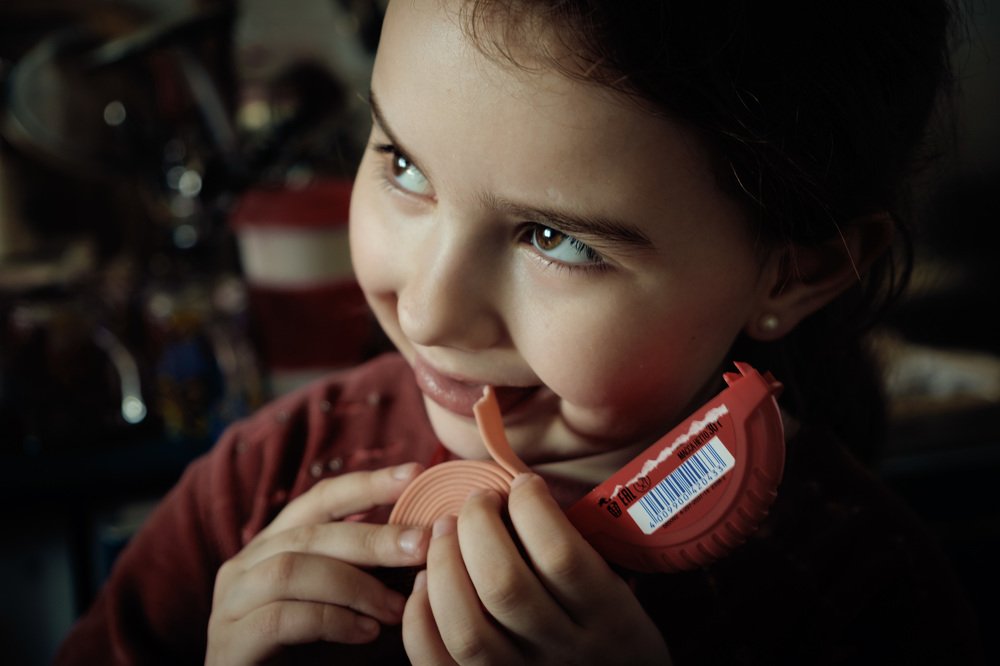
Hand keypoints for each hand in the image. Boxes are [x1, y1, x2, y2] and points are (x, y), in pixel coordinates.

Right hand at [206, 463, 430, 664]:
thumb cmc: (315, 658)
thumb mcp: (348, 605)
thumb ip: (373, 574)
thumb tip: (428, 540)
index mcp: (273, 545)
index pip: (319, 500)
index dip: (366, 484)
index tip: (414, 475)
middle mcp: (245, 565)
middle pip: (310, 532)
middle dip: (371, 537)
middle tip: (420, 546)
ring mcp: (231, 603)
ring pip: (292, 569)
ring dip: (355, 585)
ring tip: (398, 609)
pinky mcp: (229, 643)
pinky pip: (283, 617)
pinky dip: (332, 620)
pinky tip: (366, 633)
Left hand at [402, 473, 671, 664]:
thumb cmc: (613, 636)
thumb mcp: (621, 593)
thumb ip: (578, 550)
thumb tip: (517, 493)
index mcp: (610, 619)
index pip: (560, 555)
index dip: (531, 507)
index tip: (523, 484)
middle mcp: (563, 653)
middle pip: (503, 585)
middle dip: (478, 525)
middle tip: (479, 499)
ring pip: (466, 627)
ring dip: (444, 565)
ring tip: (445, 529)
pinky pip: (435, 661)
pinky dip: (419, 617)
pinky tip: (424, 583)